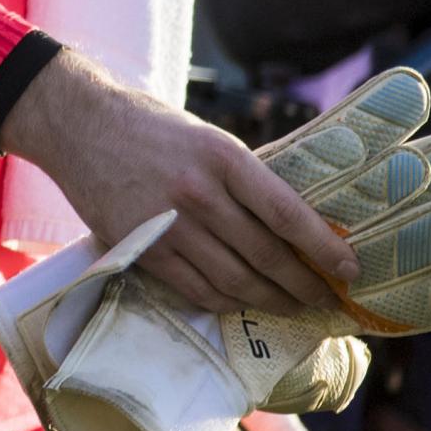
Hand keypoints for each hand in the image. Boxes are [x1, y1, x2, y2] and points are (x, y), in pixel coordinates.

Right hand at [0, 48, 359, 317]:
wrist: (78, 124)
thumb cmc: (151, 128)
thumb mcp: (208, 140)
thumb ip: (245, 179)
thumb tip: (295, 225)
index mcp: (223, 158)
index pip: (286, 213)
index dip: (323, 247)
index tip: (351, 269)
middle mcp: (197, 193)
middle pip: (265, 255)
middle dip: (305, 285)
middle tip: (328, 300)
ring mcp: (166, 225)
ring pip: (234, 280)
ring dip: (271, 299)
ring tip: (294, 306)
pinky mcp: (139, 247)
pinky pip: (194, 289)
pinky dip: (225, 301)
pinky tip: (242, 301)